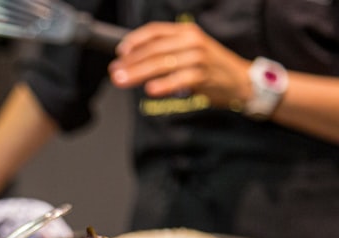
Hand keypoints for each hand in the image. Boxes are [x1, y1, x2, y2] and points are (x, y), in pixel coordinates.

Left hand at [108, 22, 250, 108]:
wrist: (240, 79)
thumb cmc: (208, 67)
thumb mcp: (188, 51)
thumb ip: (164, 52)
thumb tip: (130, 61)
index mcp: (185, 32)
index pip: (155, 31)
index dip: (134, 41)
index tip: (120, 53)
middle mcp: (192, 40)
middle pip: (154, 49)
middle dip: (131, 62)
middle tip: (114, 72)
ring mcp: (199, 57)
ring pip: (163, 63)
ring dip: (139, 73)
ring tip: (122, 80)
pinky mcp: (204, 75)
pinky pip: (180, 79)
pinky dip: (164, 84)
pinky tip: (151, 89)